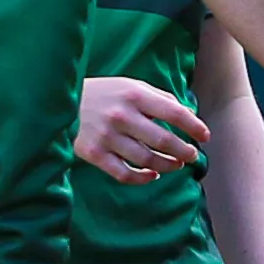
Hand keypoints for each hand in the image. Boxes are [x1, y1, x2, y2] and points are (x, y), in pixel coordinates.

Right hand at [75, 78, 209, 184]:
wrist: (58, 101)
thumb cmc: (102, 94)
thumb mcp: (130, 86)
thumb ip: (159, 98)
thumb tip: (188, 114)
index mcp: (134, 95)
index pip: (175, 113)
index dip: (194, 127)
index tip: (205, 136)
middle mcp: (122, 116)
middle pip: (164, 141)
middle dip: (184, 151)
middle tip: (192, 155)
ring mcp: (107, 136)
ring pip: (147, 160)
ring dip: (168, 165)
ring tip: (176, 164)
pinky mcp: (94, 154)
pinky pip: (125, 174)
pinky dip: (143, 177)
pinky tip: (153, 174)